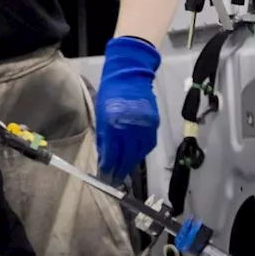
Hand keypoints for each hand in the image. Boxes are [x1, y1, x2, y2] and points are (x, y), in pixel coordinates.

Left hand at [94, 35, 161, 181]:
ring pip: (139, 153)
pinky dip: (141, 153)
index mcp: (114, 122)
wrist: (131, 74)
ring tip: (123, 172)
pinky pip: (148, 145)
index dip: (108, 167)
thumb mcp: (101, 114)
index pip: (112, 152)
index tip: (105, 177)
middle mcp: (131, 125)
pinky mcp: (154, 123)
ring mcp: (145, 125)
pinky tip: (134, 158)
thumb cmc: (111, 92)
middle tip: (114, 181)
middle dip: (120, 171)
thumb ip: (103, 136)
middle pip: (127, 156)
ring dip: (131, 165)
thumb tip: (104, 157)